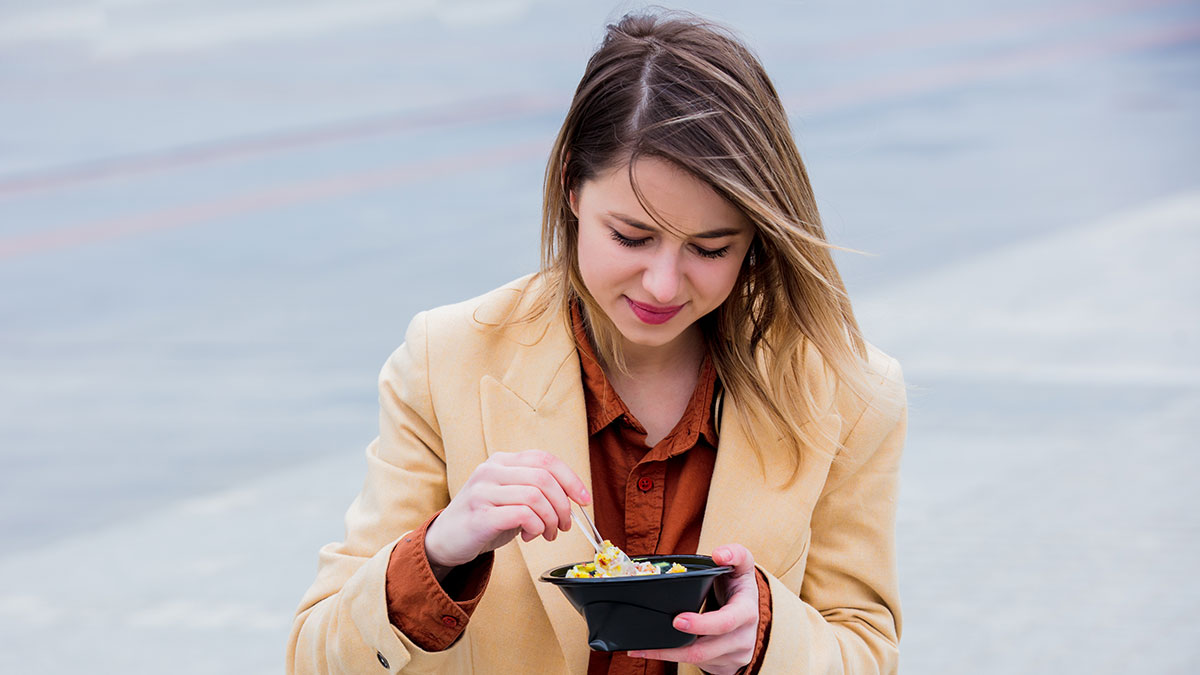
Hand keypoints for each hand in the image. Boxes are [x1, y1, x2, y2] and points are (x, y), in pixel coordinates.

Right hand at [425, 450, 590, 568]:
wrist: (446, 540)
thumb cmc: (484, 518)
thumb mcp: (510, 496)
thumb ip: (535, 490)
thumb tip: (572, 499)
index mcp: (501, 461)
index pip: (545, 459)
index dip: (570, 478)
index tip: (584, 499)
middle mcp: (491, 471)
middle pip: (544, 477)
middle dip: (563, 505)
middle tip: (565, 526)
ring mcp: (483, 492)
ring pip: (535, 496)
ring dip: (551, 520)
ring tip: (548, 534)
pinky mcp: (479, 515)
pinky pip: (522, 515)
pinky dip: (536, 527)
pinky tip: (530, 535)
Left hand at [628, 544, 759, 674]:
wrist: (749, 611)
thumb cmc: (739, 585)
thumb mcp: (743, 566)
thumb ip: (735, 554)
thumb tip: (721, 555)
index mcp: (746, 611)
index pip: (726, 621)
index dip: (702, 624)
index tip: (677, 620)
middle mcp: (743, 637)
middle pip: (706, 649)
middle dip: (675, 648)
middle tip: (648, 642)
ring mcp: (735, 655)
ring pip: (698, 661)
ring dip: (667, 656)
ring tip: (641, 649)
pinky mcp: (725, 666)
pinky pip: (698, 664)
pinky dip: (674, 658)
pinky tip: (656, 651)